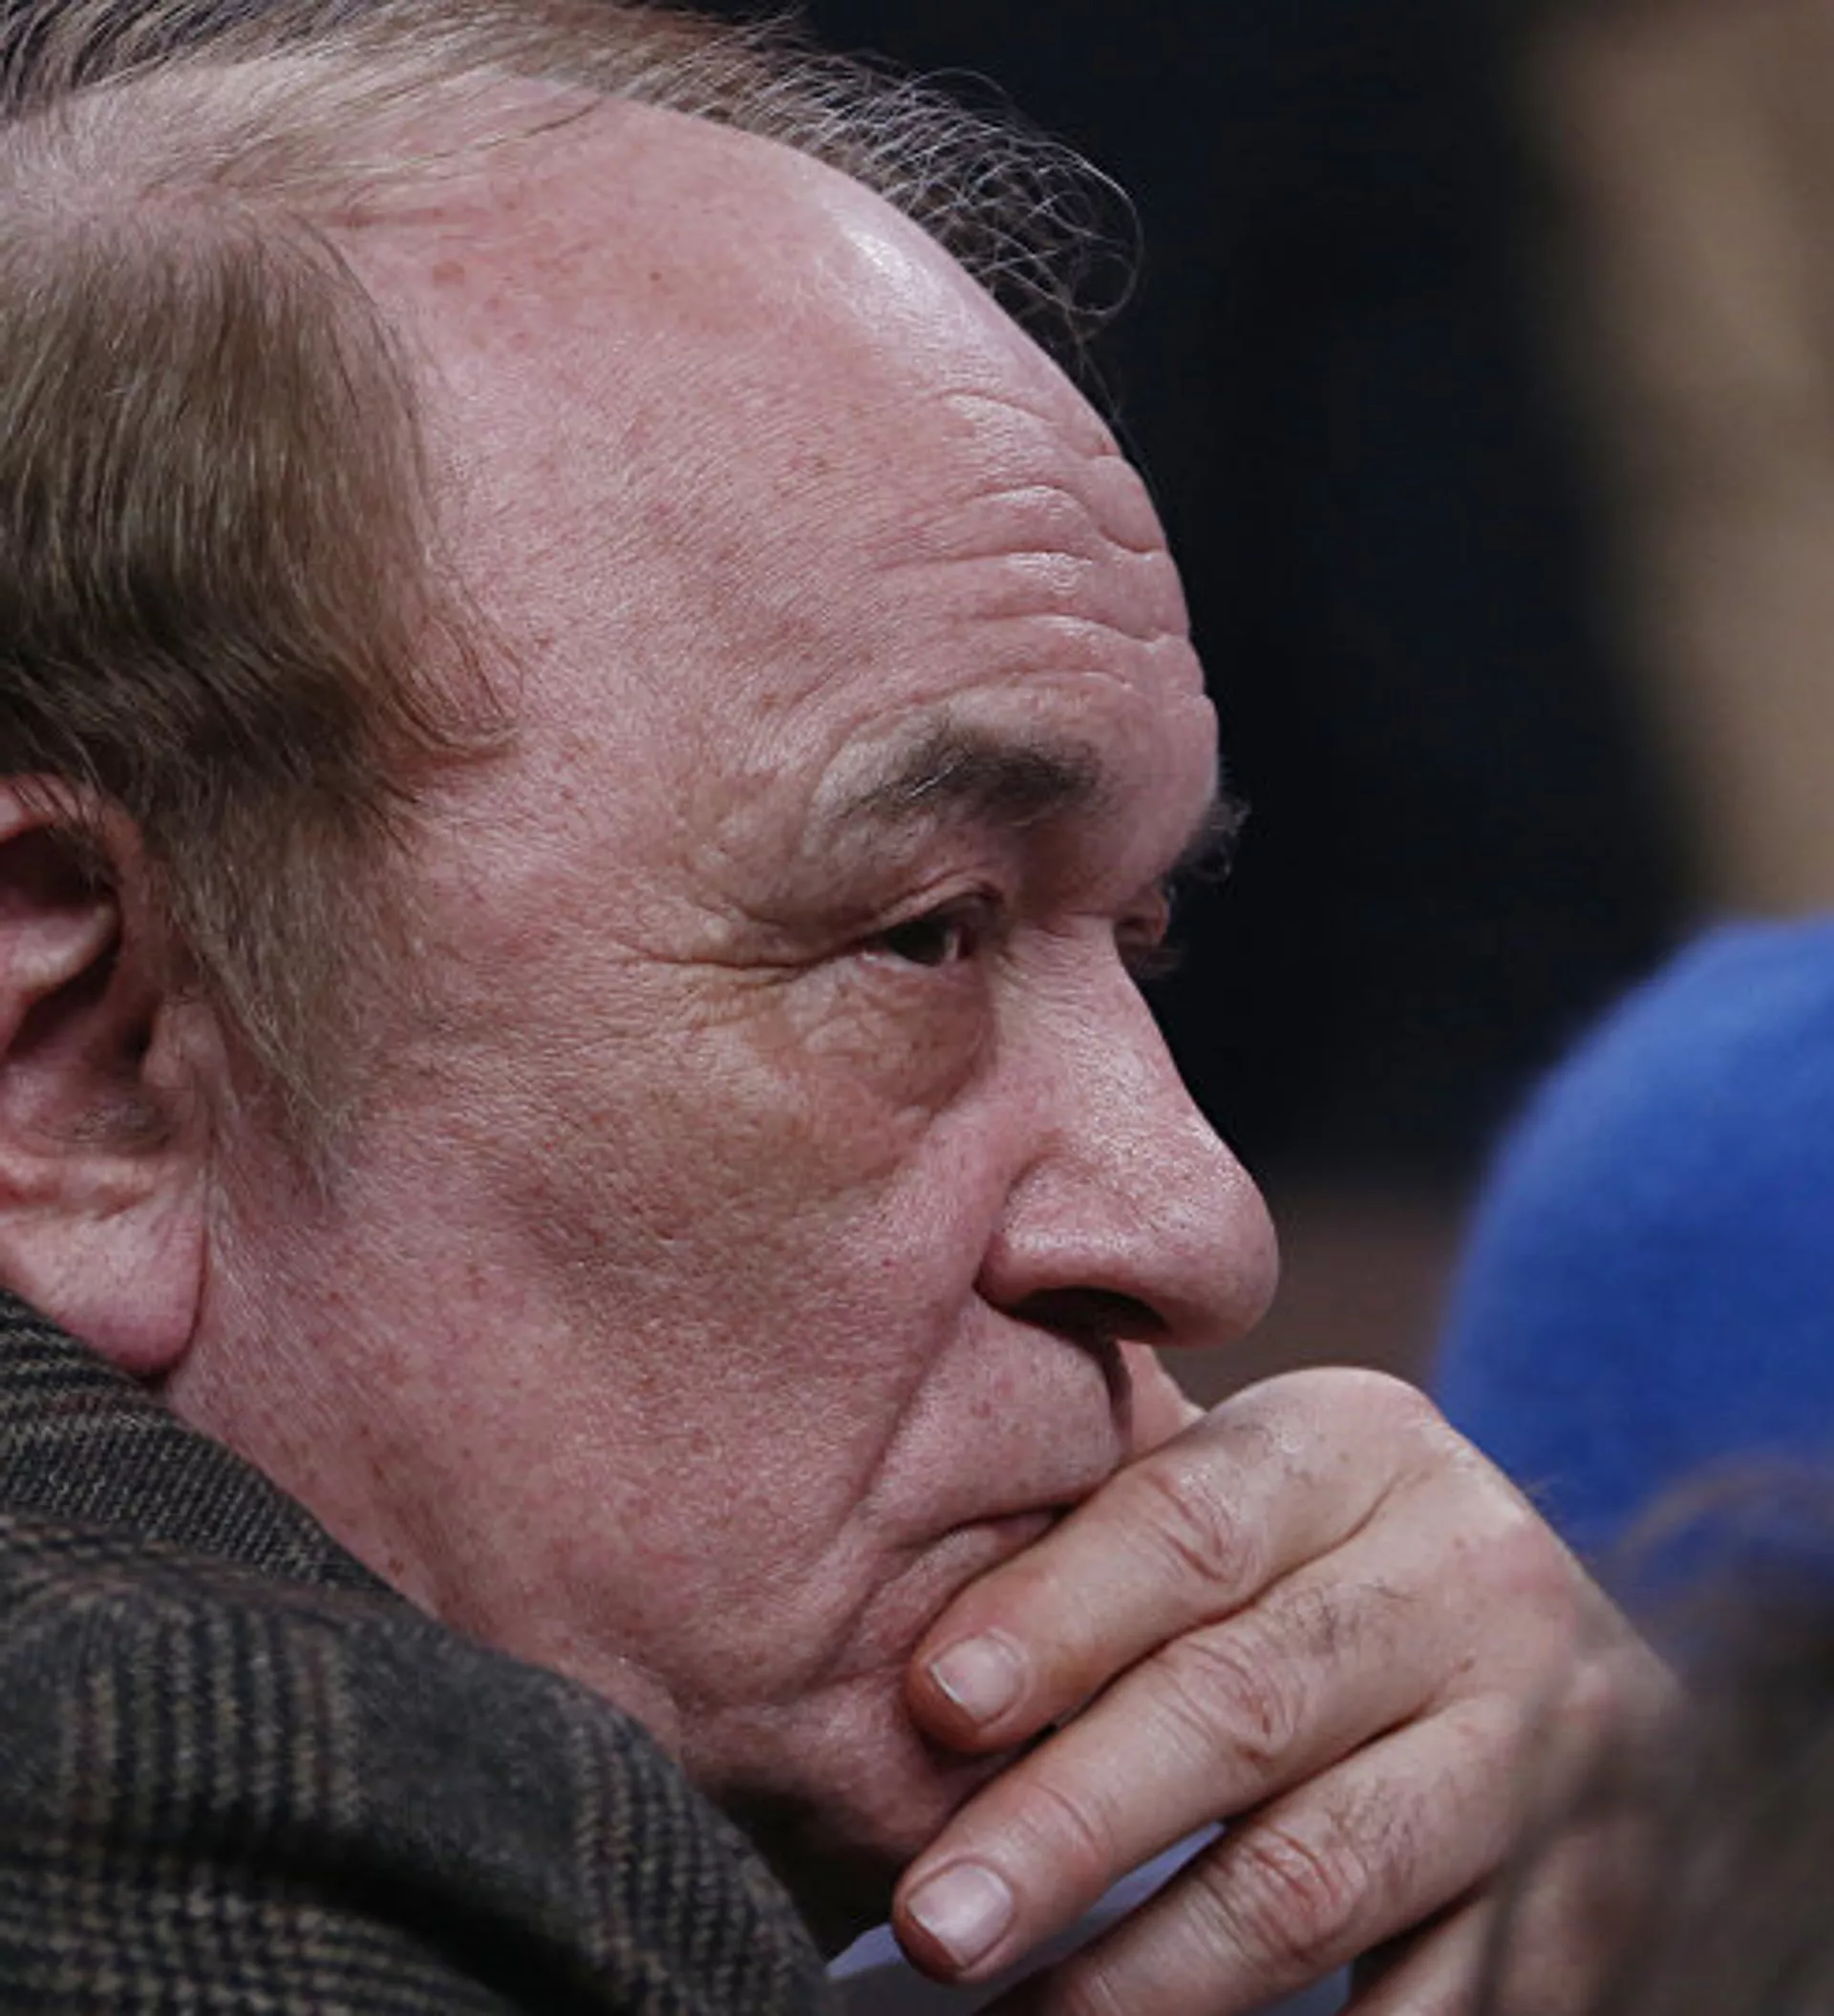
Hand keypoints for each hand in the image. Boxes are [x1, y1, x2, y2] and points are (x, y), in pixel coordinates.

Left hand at [890, 1368, 1665, 2013]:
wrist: (1526, 1635)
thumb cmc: (1305, 1563)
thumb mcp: (1238, 1501)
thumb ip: (1108, 1542)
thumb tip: (920, 1685)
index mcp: (1359, 1447)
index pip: (1188, 1527)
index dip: (1055, 1618)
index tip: (934, 1708)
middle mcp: (1474, 1575)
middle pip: (1242, 1707)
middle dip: (1068, 1826)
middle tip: (935, 1923)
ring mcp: (1550, 1741)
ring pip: (1317, 1875)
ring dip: (1148, 1974)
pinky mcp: (1589, 1892)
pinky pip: (1439, 1999)